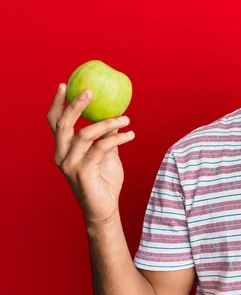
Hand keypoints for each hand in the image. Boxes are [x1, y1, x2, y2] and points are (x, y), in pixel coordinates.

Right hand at [47, 84, 134, 225]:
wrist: (106, 208)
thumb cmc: (105, 180)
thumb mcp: (107, 153)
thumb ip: (106, 135)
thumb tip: (114, 115)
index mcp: (64, 148)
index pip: (55, 122)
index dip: (58, 103)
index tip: (65, 85)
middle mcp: (62, 155)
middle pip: (63, 124)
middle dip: (75, 105)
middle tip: (91, 92)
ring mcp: (70, 165)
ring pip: (84, 135)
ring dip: (108, 123)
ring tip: (126, 118)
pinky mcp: (82, 173)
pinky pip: (100, 148)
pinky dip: (117, 138)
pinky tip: (131, 134)